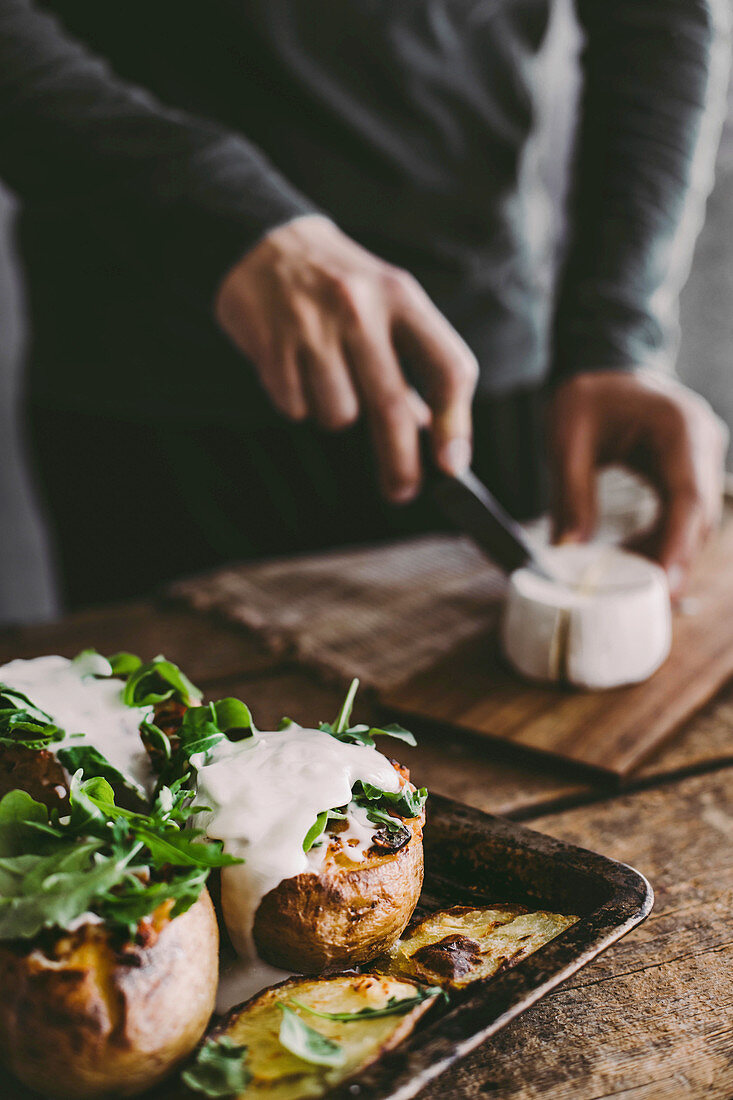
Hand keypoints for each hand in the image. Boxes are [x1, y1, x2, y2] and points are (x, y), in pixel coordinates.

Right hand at [215, 214, 477, 501]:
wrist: (263, 243)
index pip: (448, 368)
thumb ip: (414, 361)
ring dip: (337, 414)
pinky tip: (294, 368)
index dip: (455, 424)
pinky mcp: (272, 346)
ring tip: (325, 375)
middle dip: (400, 462)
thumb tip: (431, 434)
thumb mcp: (388, 302)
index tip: (452, 464)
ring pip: (339, 416)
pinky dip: (298, 403)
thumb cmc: (340, 284)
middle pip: (392, 407)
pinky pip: (296, 409)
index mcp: (401, 296)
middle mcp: (360, 310)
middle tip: (402, 490)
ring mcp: (313, 328)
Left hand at [548, 370, 727, 595]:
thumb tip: (567, 551)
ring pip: (698, 521)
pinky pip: (686, 515)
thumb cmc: (585, 397)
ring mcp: (703, 457)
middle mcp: (703, 442)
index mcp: (678, 427)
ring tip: (627, 580)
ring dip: (668, 554)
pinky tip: (633, 557)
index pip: (688, 496)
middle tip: (643, 599)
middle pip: (701, 516)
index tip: (663, 583)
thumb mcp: (567, 439)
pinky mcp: (693, 471)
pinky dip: (664, 540)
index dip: (677, 544)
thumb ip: (570, 493)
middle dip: (674, 560)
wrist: (603, 367)